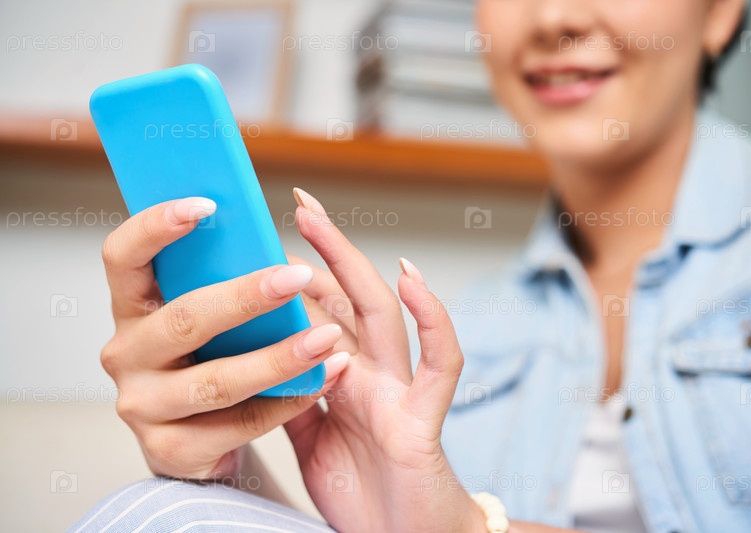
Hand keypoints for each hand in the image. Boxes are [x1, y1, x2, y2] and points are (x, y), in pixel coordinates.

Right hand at [100, 197, 349, 480]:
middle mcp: (126, 354)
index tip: (207, 205)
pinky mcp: (171, 451)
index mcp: (133, 307)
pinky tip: (323, 380)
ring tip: (328, 339)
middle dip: (245, 297)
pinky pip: (239, 424)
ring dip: (278, 358)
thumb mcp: (209, 316)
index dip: (155, 226)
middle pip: (183, 319)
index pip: (123, 256)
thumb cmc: (211, 360)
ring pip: (217, 380)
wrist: (202, 441)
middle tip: (296, 276)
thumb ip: (222, 279)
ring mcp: (143, 406)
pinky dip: (287, 402)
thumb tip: (274, 230)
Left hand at [284, 189, 484, 532]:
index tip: (271, 236)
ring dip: (356, 267)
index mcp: (346, 378)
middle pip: (350, 299)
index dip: (302, 273)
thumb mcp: (311, 440)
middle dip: (326, 250)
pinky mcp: (424, 417)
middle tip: (297, 204)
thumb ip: (294, 396)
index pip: (323, 313)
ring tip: (322, 225)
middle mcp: (374, 373)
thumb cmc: (363, 492)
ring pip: (384, 315)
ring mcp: (400, 389)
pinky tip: (411, 281)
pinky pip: (439, 363)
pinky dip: (432, 320)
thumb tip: (263, 360)